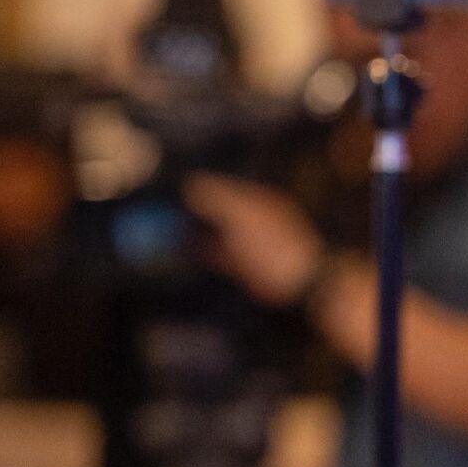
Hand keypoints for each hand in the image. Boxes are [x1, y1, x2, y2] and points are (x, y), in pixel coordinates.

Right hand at [183, 174, 323, 306]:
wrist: (299, 282)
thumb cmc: (272, 243)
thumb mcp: (242, 216)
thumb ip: (218, 199)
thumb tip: (192, 184)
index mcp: (261, 201)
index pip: (227, 188)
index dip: (204, 187)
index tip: (178, 188)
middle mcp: (257, 219)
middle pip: (222, 210)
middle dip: (198, 210)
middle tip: (168, 210)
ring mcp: (253, 243)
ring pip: (221, 232)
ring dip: (199, 230)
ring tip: (172, 228)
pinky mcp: (248, 266)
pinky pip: (222, 254)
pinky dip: (205, 250)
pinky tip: (188, 249)